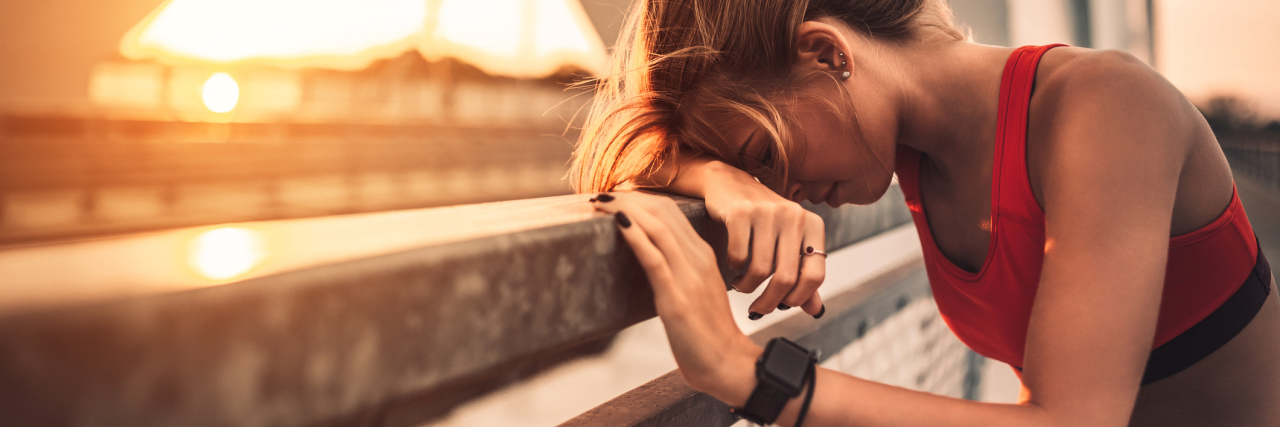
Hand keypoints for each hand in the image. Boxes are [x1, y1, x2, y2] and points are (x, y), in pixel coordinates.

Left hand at [590, 191, 761, 403]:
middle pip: (663, 212)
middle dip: (629, 198)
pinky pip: (654, 257)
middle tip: (601, 194)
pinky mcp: (676, 297)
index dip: (642, 199)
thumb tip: (653, 260)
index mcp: (704, 256)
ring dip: (624, 209)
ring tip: (599, 202)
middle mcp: (698, 259)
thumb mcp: (697, 294)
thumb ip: (681, 273)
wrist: (728, 365)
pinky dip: (633, 235)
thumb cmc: (708, 336)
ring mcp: (689, 277)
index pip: (672, 213)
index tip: (617, 195)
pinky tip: (616, 221)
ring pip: (657, 228)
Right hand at [700, 162, 825, 317]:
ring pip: (759, 270)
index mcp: (813, 224)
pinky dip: (733, 268)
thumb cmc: (763, 220)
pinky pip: (738, 256)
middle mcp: (794, 215)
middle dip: (769, 302)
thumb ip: (802, 276)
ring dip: (747, 286)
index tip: (783, 306)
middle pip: (785, 277)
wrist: (729, 184)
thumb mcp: (788, 243)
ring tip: (741, 284)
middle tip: (758, 309)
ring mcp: (767, 211)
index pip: (815, 275)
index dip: (799, 298)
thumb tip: (816, 311)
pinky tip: (733, 264)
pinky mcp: (740, 211)